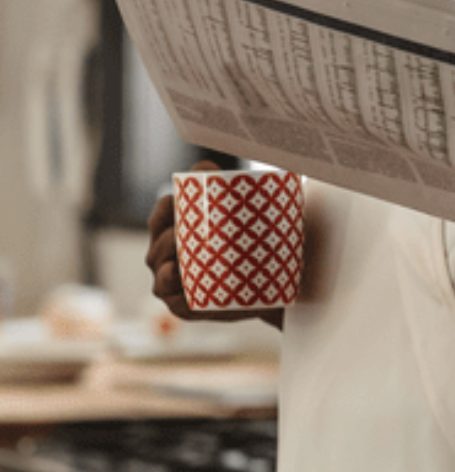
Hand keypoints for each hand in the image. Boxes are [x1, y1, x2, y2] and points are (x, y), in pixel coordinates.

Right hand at [145, 160, 282, 327]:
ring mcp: (176, 282)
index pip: (163, 214)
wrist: (278, 282)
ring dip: (165, 260)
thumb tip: (207, 165)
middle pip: (159, 241)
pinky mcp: (186, 305)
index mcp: (179, 229)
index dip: (166, 207)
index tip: (179, 200)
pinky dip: (170, 287)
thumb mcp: (248, 213)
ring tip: (178, 255)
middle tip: (188, 229)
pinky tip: (173, 275)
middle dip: (166, 234)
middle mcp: (170, 255)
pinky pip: (172, 298)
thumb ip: (230, 186)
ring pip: (162, 268)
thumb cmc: (255, 241)